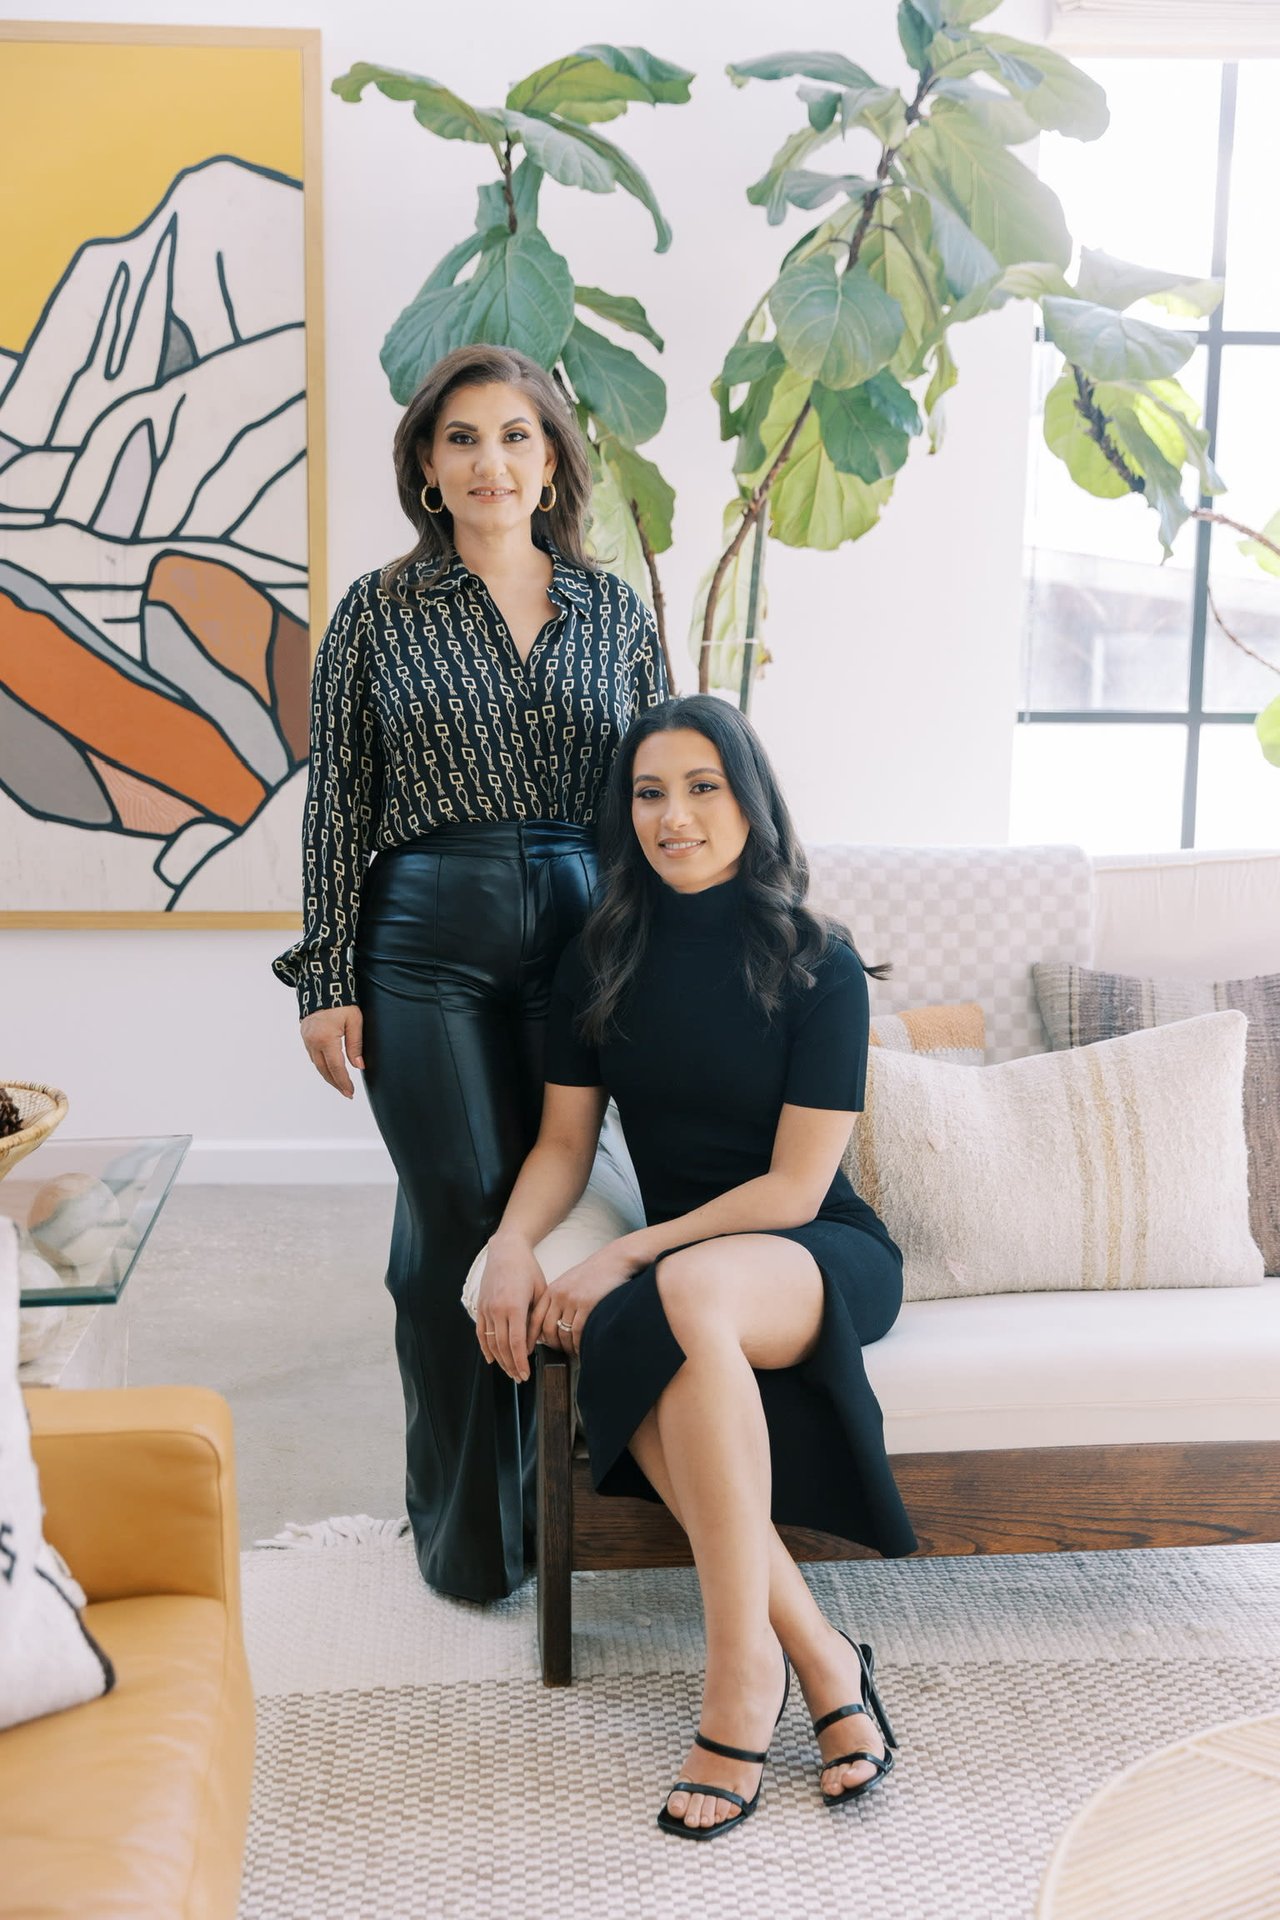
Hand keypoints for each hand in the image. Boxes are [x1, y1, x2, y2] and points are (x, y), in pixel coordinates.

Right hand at [300, 1006, 363, 1097]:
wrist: (321, 984)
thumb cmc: (342, 1001)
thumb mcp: (354, 1021)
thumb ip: (356, 1045)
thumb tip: (359, 1066)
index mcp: (326, 1039)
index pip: (336, 1068)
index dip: (344, 1082)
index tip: (351, 1093)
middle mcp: (312, 1041)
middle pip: (324, 1070)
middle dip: (336, 1083)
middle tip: (347, 1093)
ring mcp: (306, 1039)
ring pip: (316, 1064)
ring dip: (328, 1075)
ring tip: (340, 1083)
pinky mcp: (304, 1035)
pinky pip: (312, 1055)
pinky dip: (321, 1064)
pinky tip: (329, 1068)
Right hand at [476, 1237, 547, 1382]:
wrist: (506, 1250)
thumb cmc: (527, 1269)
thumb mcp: (540, 1292)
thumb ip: (537, 1319)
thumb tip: (535, 1344)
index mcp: (514, 1307)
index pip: (516, 1343)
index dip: (521, 1362)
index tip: (526, 1375)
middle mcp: (497, 1310)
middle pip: (503, 1347)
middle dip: (511, 1366)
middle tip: (519, 1378)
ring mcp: (486, 1309)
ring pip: (491, 1343)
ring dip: (500, 1360)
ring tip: (509, 1371)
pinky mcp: (480, 1307)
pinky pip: (481, 1333)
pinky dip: (486, 1348)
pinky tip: (492, 1358)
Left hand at [534, 1238, 647, 1356]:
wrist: (614, 1260)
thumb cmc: (594, 1273)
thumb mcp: (569, 1282)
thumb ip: (558, 1299)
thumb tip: (551, 1324)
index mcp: (552, 1290)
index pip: (535, 1319)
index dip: (532, 1337)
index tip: (532, 1348)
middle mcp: (559, 1295)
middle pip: (548, 1329)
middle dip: (552, 1346)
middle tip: (559, 1353)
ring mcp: (573, 1300)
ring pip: (563, 1333)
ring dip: (567, 1348)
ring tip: (572, 1353)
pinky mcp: (587, 1304)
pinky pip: (578, 1332)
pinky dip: (578, 1344)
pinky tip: (582, 1348)